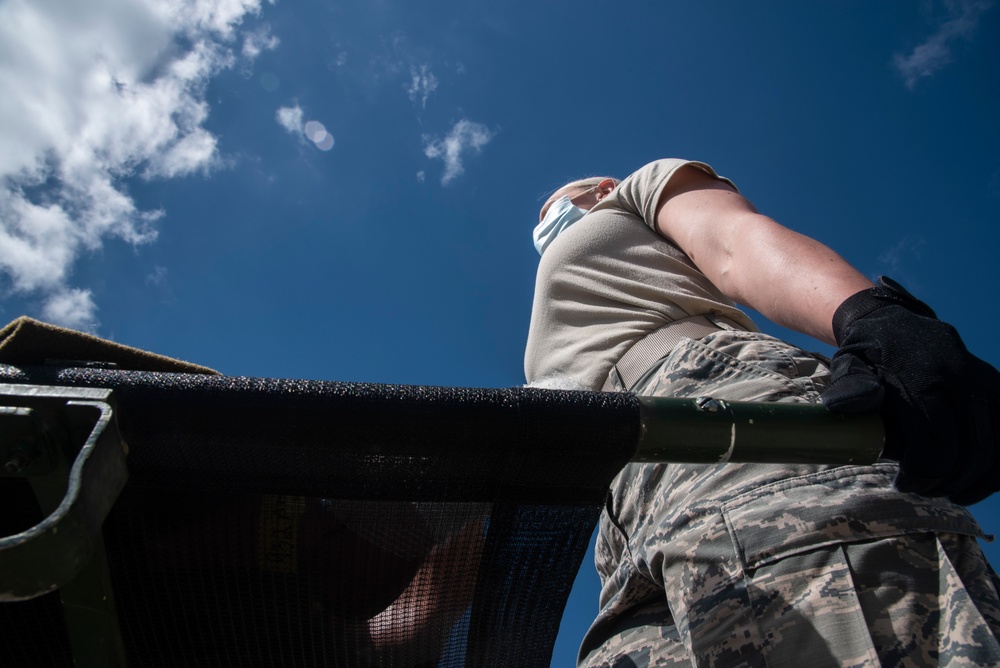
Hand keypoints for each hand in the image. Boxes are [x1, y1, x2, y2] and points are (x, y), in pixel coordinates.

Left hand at [821, 277, 999, 504]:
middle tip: (924, 491)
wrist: (893, 321)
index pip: (933, 441)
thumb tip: (844, 404)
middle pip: (968, 448)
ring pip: (994, 445)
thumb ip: (849, 386)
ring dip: (976, 478)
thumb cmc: (867, 352)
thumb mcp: (849, 364)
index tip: (903, 485)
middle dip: (946, 479)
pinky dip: (997, 464)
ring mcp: (981, 382)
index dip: (920, 472)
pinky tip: (980, 481)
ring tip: (952, 491)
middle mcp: (958, 379)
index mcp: (921, 379)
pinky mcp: (994, 385)